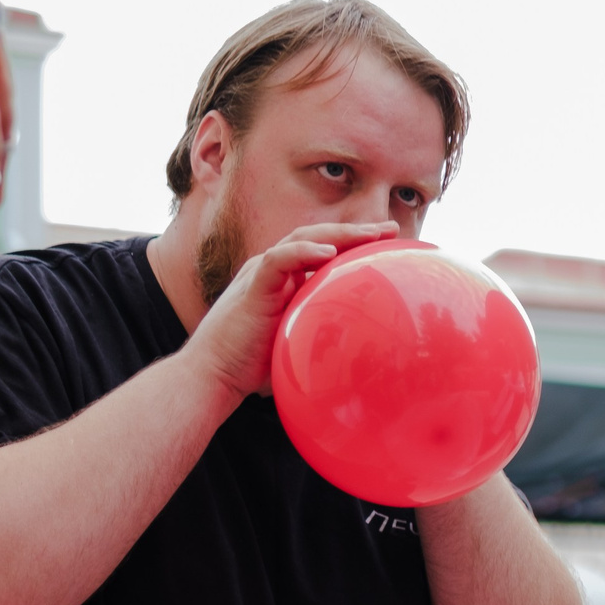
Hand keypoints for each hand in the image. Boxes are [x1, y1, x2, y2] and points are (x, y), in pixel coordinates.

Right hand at [180, 222, 395, 398]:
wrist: (213, 376)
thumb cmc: (254, 365)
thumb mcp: (298, 342)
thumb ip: (322, 333)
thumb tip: (364, 350)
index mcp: (284, 280)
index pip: (323, 249)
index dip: (354, 243)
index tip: (389, 242)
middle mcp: (272, 271)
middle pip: (318, 238)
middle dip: (355, 230)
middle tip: (391, 229)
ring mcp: (261, 276)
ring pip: (301, 240)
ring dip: (338, 234)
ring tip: (370, 233)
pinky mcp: (252, 289)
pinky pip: (277, 261)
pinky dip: (303, 252)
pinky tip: (329, 252)